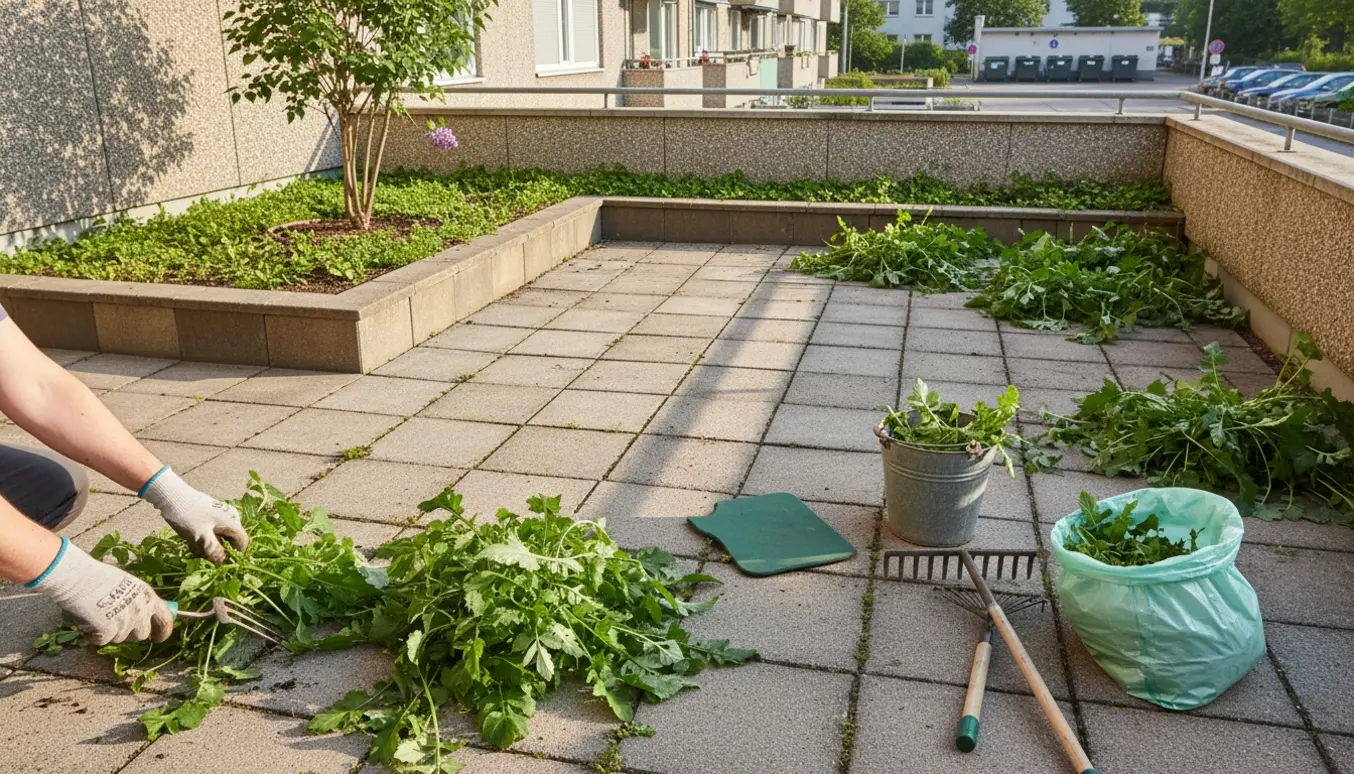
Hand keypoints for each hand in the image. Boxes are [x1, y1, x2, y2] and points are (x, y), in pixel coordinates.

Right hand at [31, 539, 173, 645]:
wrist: (78, 577)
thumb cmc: (98, 577)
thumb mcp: (127, 584)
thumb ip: (136, 600)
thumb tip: (140, 614)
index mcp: (148, 596)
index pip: (166, 619)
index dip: (164, 631)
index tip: (158, 638)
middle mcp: (141, 610)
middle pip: (142, 634)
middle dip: (130, 634)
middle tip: (115, 627)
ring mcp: (126, 621)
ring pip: (120, 638)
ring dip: (109, 633)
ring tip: (97, 616)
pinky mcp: (109, 630)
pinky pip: (102, 641)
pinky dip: (94, 636)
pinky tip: (87, 623)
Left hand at [141, 468, 247, 563]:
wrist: (171, 496)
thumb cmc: (188, 516)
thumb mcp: (201, 537)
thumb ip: (215, 552)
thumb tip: (224, 564)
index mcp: (232, 521)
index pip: (243, 542)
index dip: (236, 556)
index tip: (224, 565)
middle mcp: (230, 517)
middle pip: (231, 540)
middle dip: (219, 551)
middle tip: (204, 557)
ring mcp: (220, 515)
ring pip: (221, 537)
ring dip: (210, 546)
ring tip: (195, 548)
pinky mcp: (210, 515)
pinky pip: (212, 531)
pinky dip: (205, 539)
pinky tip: (192, 542)